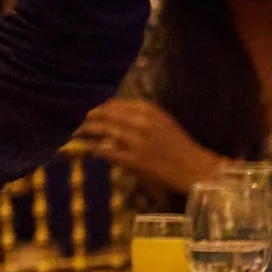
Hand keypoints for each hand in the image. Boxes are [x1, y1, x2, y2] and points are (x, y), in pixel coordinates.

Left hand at [78, 98, 222, 192]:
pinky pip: (107, 151)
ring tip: (76, 134)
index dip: (100, 108)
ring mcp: (137, 140)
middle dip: (89, 118)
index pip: (115, 104)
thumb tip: (115, 117)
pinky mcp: (134, 159)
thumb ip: (141, 118)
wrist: (195, 167)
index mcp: (149, 110)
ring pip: (103, 131)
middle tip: (80, 123)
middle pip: (105, 114)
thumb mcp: (162, 123)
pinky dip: (94, 149)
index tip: (92, 113)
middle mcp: (141, 121)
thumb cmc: (180, 147)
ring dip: (86, 131)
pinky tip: (88, 149)